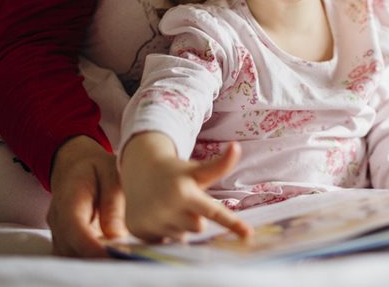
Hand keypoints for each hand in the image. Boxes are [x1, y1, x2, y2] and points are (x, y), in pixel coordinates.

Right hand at [47, 135, 126, 256]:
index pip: (74, 229)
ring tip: (119, 255)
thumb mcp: (111, 172)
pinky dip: (89, 257)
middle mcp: (58, 218)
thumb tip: (115, 234)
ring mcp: (58, 230)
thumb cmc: (96, 166)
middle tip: (124, 257)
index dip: (92, 248)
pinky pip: (72, 254)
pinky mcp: (64, 238)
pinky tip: (110, 252)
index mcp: (69, 198)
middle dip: (95, 258)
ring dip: (93, 259)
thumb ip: (113, 201)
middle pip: (71, 248)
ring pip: (70, 255)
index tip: (113, 256)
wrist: (74, 164)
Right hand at [120, 134, 251, 241]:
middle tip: (185, 202)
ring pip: (182, 236)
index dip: (233, 224)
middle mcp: (168, 209)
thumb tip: (236, 146)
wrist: (139, 171)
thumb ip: (220, 165)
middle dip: (195, 217)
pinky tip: (158, 215)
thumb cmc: (176, 172)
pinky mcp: (140, 232)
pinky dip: (164, 231)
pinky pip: (164, 242)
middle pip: (199, 227)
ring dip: (180, 225)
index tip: (248, 234)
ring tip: (169, 207)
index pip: (214, 212)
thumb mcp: (198, 170)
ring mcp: (153, 222)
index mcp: (185, 192)